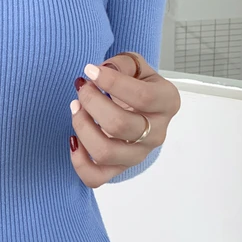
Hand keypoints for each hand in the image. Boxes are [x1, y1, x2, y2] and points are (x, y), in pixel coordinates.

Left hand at [69, 51, 180, 187]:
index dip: (111, 82)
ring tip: (76, 108)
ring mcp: (138, 155)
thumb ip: (121, 64)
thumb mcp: (135, 66)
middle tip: (82, 88)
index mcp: (167, 103)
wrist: (137, 107)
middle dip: (92, 103)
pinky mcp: (119, 169)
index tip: (90, 70)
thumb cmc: (136, 84)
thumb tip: (102, 72)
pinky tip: (74, 139)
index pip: (143, 97)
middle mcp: (156, 133)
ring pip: (104, 152)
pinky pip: (95, 177)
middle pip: (119, 125)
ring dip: (82, 127)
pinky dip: (78, 161)